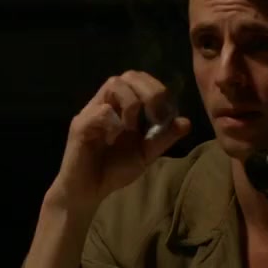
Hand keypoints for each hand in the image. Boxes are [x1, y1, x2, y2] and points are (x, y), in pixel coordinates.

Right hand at [52, 70, 190, 211]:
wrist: (87, 192)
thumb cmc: (113, 170)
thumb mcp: (145, 154)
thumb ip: (163, 138)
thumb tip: (186, 122)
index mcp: (121, 105)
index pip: (140, 79)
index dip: (157, 90)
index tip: (165, 115)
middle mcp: (106, 102)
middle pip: (129, 75)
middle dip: (149, 92)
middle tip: (155, 117)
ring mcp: (92, 111)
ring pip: (114, 84)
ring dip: (131, 104)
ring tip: (132, 128)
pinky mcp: (81, 125)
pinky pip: (101, 111)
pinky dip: (115, 123)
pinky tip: (115, 139)